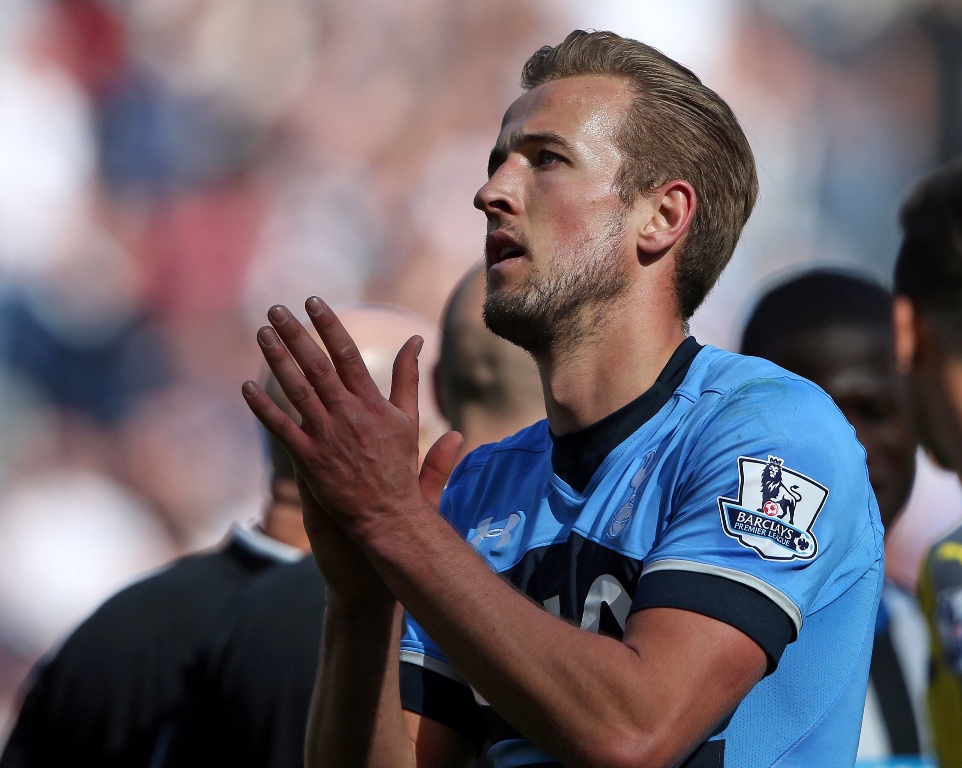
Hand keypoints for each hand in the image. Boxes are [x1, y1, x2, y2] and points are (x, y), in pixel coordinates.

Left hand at [242, 298, 462, 561]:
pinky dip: (263, 407)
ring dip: (277, 360)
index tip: (314, 302)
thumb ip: (408, 377)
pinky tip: (247, 387)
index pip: (347, 353)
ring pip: (296, 390)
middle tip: (276, 309)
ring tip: (262, 335)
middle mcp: (347, 414)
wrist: (388, 513)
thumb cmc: (399, 465)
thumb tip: (416, 339)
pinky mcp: (309, 460)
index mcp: (371, 402)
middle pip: (316, 365)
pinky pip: (281, 428)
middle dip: (295, 334)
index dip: (329, 325)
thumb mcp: (408, 418)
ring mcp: (326, 436)